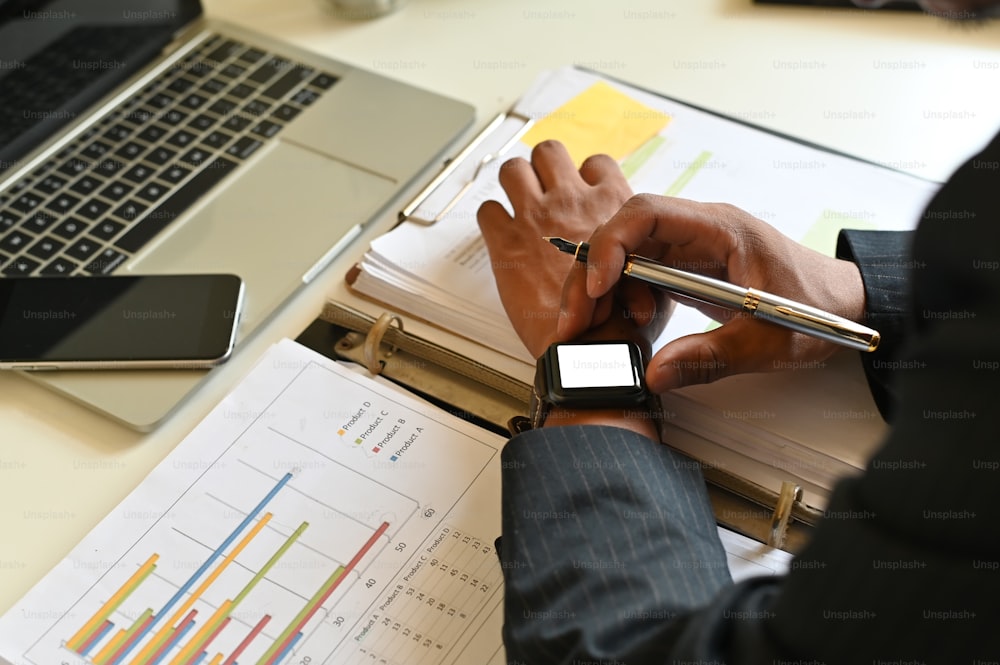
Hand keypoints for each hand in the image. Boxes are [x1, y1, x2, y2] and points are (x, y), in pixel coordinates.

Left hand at [477, 140, 644, 358]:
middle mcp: (570, 202)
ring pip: (512, 170)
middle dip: (544, 168)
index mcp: (611, 204)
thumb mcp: (650, 277)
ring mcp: (535, 218)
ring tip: (518, 204)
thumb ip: (640, 255)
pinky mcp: (506, 242)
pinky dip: (491, 221)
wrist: (589, 346)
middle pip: (549, 152)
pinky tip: (501, 236)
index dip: (584, 176)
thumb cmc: (619, 320)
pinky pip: (487, 211)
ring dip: (513, 184)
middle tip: (542, 190)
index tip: (580, 192)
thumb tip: (639, 258)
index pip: (595, 163)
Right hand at [558, 194, 866, 392]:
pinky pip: (637, 278)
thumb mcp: (769, 340)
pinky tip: (625, 329)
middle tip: (572, 322)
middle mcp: (697, 231)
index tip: (594, 287)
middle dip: (589, 277)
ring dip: (600, 293)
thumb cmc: (819, 308)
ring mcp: (688, 250)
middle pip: (622, 236)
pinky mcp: (684, 271)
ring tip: (593, 332)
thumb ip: (711, 357)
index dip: (611, 247)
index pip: (647, 215)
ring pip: (623, 258)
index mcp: (720, 229)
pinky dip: (620, 303)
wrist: (846, 306)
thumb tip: (654, 372)